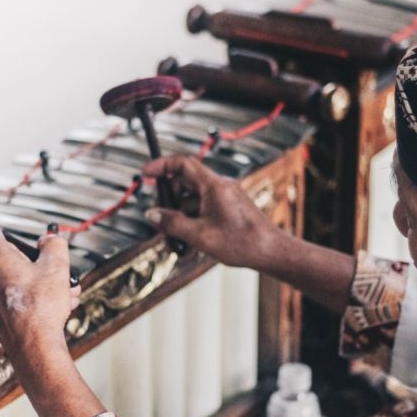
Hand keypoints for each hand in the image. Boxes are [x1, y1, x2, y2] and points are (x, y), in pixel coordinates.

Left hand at [0, 198, 102, 416]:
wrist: (35, 348)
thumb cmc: (42, 308)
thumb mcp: (57, 266)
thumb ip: (53, 245)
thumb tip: (48, 242)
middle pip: (13, 259)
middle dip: (38, 266)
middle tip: (57, 276)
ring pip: (19, 282)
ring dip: (41, 286)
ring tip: (63, 298)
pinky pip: (16, 300)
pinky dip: (34, 302)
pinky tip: (53, 312)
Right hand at [141, 155, 276, 267]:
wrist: (271, 252)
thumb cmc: (242, 243)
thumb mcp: (200, 236)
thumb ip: (172, 223)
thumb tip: (151, 214)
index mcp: (214, 186)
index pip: (183, 164)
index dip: (161, 165)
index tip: (145, 172)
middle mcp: (220, 187)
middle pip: (185, 182)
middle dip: (169, 198)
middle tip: (160, 217)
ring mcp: (225, 197)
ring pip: (193, 197)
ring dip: (180, 213)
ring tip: (177, 237)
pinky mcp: (229, 208)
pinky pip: (203, 207)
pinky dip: (193, 219)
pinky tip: (192, 240)